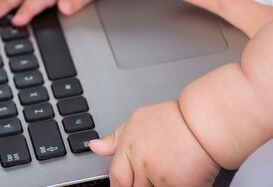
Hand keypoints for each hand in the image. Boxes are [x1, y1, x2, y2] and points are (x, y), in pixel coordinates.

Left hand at [90, 101, 220, 186]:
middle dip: (138, 185)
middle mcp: (140, 163)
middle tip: (150, 178)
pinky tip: (179, 177)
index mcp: (128, 147)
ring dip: (156, 186)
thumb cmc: (176, 120)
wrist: (205, 123)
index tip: (125, 185)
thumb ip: (115, 138)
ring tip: (167, 172)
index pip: (116, 178)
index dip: (119, 185)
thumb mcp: (138, 120)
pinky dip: (173, 186)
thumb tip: (95, 147)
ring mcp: (159, 178)